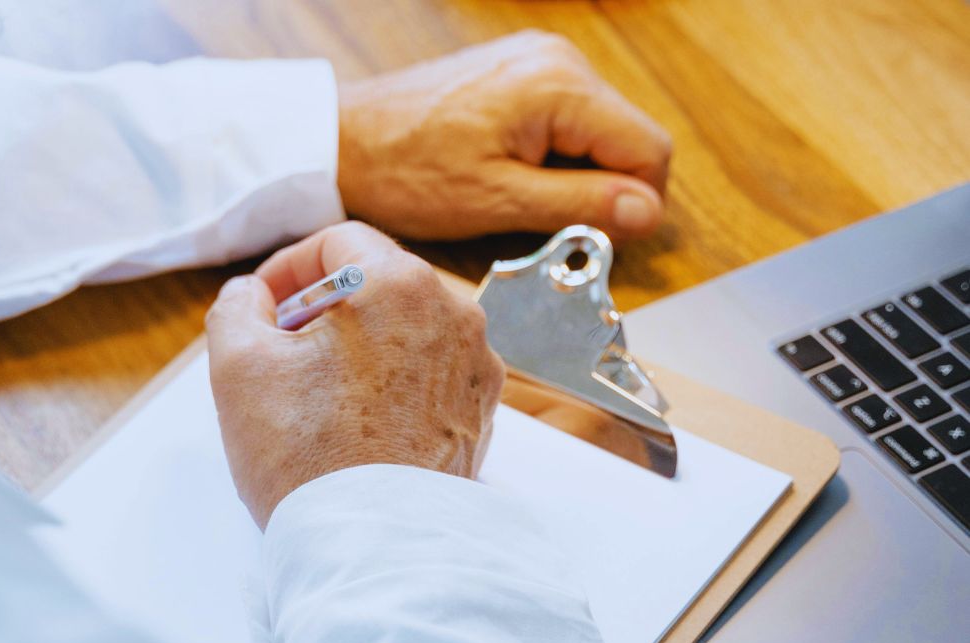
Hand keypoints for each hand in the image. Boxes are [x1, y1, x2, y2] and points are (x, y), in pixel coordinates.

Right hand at [206, 222, 505, 528]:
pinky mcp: (480, 413)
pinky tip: (356, 423)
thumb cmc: (309, 457)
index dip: (288, 267)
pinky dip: (392, 383)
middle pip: (378, 282)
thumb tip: (253, 295)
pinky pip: (429, 375)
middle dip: (324, 308)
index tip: (263, 307)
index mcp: (403, 286)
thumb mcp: (239, 366)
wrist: (373, 549)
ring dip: (358, 345)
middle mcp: (456, 316)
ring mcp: (476, 367)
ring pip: (406, 330)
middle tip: (282, 351)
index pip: (338, 241)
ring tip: (316, 393)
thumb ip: (237, 306)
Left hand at [337, 30, 671, 240]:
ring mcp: (537, 60)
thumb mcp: (497, 201)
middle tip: (546, 220)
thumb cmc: (404, 170)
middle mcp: (557, 59)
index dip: (634, 203)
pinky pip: (566, 119)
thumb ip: (580, 204)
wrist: (342, 140)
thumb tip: (646, 213)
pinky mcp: (518, 71)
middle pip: (626, 136)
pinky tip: (509, 172)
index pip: (649, 149)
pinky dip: (552, 154)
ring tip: (517, 194)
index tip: (598, 235)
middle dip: (601, 187)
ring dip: (574, 173)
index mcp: (559, 85)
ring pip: (598, 131)